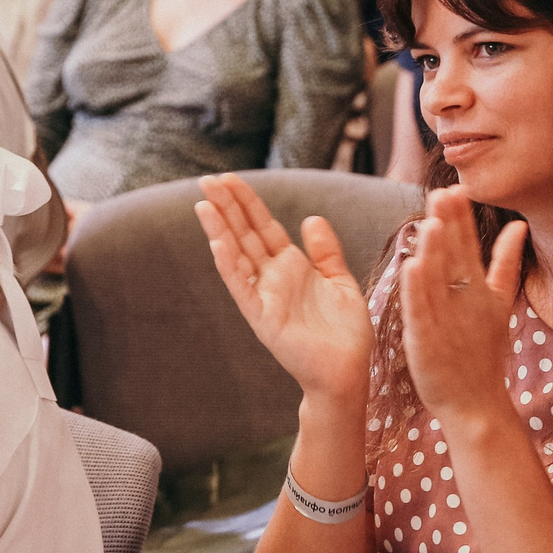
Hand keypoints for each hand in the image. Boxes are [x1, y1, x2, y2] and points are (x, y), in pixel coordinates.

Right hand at [194, 175, 374, 407]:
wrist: (349, 373)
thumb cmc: (345, 334)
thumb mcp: (340, 282)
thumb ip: (326, 251)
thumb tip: (310, 218)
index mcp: (291, 267)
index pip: (262, 226)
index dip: (246, 202)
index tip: (229, 178)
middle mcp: (273, 279)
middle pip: (244, 234)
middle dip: (227, 207)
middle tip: (207, 179)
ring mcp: (265, 298)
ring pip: (237, 257)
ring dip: (219, 231)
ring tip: (203, 204)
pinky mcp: (263, 319)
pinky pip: (243, 289)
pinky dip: (230, 266)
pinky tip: (218, 244)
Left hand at [398, 188, 528, 433]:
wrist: (477, 404)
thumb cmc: (483, 353)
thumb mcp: (499, 303)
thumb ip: (506, 263)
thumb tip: (518, 226)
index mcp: (479, 289)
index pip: (469, 246)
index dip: (461, 218)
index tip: (455, 188)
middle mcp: (464, 301)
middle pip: (455, 257)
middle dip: (449, 226)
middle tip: (443, 193)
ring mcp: (447, 321)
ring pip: (438, 281)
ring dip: (436, 252)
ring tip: (431, 222)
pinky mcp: (427, 342)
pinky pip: (420, 312)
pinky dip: (416, 291)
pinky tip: (411, 267)